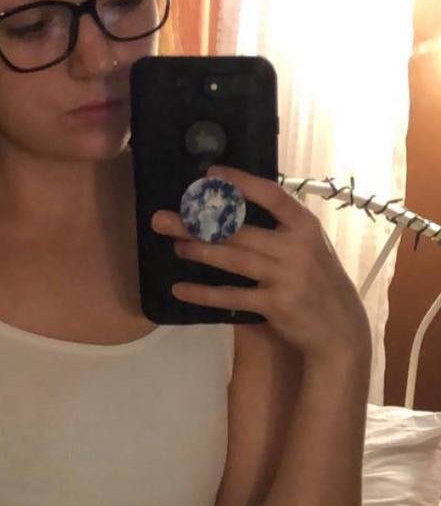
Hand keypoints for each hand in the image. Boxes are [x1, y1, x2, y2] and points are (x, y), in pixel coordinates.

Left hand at [150, 165, 371, 365]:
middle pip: (240, 230)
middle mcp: (297, 248)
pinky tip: (181, 289)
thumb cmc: (320, 283)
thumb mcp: (312, 248)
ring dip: (199, 251)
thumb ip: (282, 230)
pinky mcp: (275, 305)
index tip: (211, 174)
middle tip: (164, 218)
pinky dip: (204, 294)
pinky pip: (232, 296)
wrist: (341, 331)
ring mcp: (286, 277)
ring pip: (233, 259)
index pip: (272, 195)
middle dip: (198, 223)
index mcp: (306, 226)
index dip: (241, 183)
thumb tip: (234, 210)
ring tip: (175, 245)